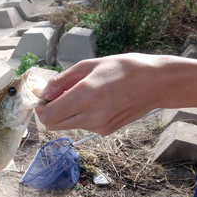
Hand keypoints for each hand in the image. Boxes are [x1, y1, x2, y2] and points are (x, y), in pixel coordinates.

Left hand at [36, 53, 196, 134]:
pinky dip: (81, 115)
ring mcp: (99, 126)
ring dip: (67, 112)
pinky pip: (83, 125)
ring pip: (68, 125)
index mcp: (85, 96)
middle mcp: (91, 116)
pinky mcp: (106, 131)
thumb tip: (44, 94)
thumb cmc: (123, 68)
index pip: (49, 115)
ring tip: (83, 93)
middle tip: (58, 95)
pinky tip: (96, 101)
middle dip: (50, 112)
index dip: (40, 108)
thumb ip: (62, 80)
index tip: (44, 97)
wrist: (156, 83)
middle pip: (54, 125)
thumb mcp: (89, 65)